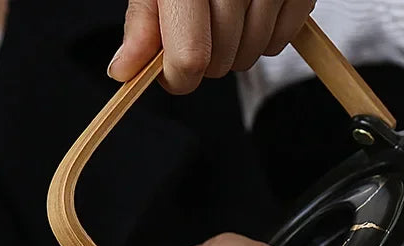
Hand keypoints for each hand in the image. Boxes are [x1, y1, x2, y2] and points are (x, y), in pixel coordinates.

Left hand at [108, 0, 316, 93]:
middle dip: (204, 60)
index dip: (176, 77)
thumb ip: (143, 21)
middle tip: (198, 30)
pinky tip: (250, 10)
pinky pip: (278, 42)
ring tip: (225, 16)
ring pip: (251, 56)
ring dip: (234, 50)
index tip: (170, 73)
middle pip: (220, 61)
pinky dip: (263, 38)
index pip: (189, 57)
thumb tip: (124, 70)